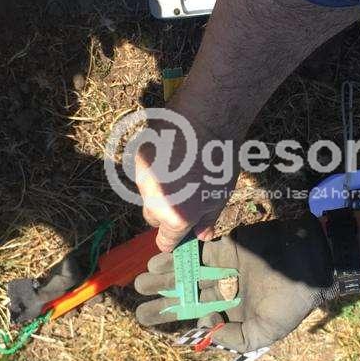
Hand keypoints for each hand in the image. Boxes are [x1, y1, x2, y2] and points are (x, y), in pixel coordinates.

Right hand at [134, 105, 238, 251]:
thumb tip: (201, 236)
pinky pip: (145, 172)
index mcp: (176, 217)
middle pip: (153, 218)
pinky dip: (156, 168)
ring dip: (160, 188)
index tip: (178, 234)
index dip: (172, 240)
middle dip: (165, 213)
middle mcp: (154, 202)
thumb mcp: (221, 195)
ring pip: (147, 194)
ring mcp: (143, 178)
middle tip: (185, 196)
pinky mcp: (138, 157)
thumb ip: (208, 219)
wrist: (206, 119)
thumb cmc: (220, 159)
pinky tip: (173, 155)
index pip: (165, 242)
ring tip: (181, 169)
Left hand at [134, 216, 336, 351]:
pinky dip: (180, 255)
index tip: (150, 318)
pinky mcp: (227, 247)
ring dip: (166, 274)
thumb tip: (204, 330)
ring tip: (142, 279)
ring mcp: (225, 267)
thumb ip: (235, 338)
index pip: (196, 315)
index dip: (173, 316)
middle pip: (187, 293)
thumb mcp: (265, 332)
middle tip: (138, 296)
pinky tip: (160, 259)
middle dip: (163, 295)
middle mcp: (225, 290)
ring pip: (189, 272)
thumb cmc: (290, 301)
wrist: (310, 263)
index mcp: (233, 312)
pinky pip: (199, 252)